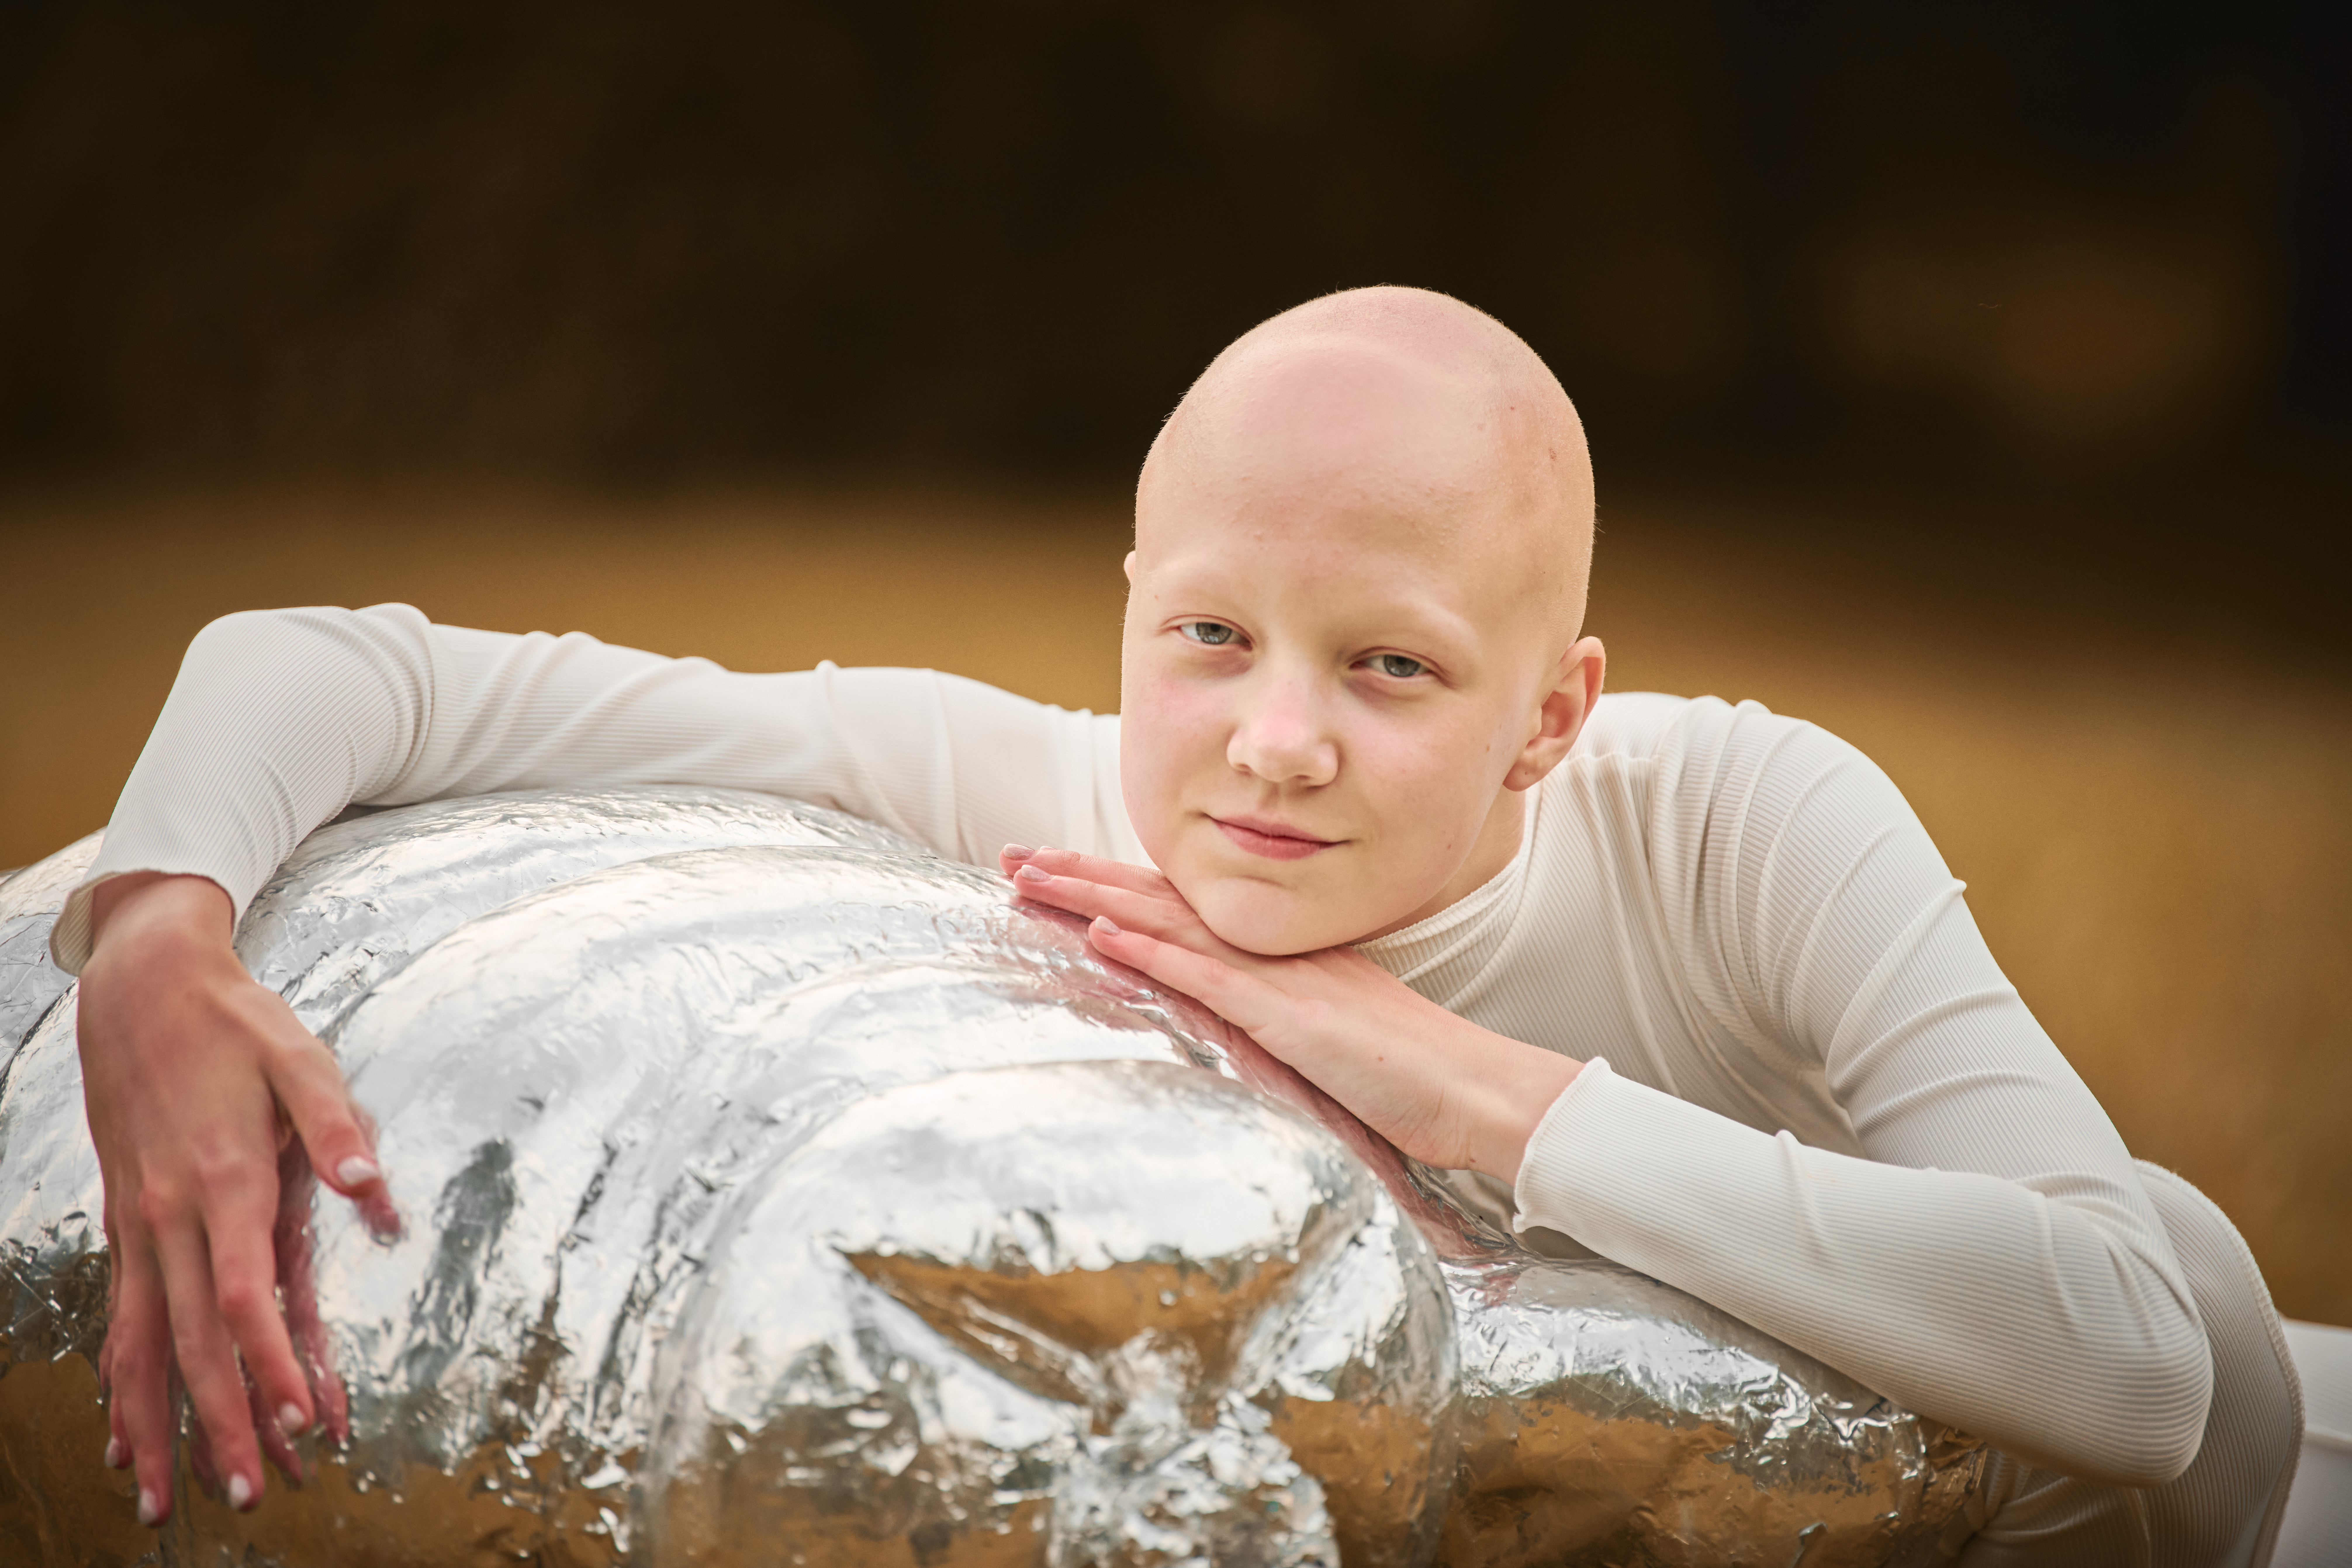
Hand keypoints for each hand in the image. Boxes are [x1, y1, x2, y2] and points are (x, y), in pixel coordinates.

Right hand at [77, 873, 399, 1525]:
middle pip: (193, 1344)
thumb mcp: (301, 1056)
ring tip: (168, 1501)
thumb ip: (336, 1126)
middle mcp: (174, 1217)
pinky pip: (120, 1320)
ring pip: (142, 1348)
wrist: (144, 988)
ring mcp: (141, 1227)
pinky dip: (122, 1384)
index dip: (272, 1364)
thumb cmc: (233, 1023)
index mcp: (226, 1182)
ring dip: (159, 1426)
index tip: (300, 1419)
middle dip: (221, 1425)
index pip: (246, 1299)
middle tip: (251, 1494)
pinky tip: (123, 1436)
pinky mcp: (127, 1225)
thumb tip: (375, 1187)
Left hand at [1000, 845, 1579, 1179]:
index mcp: (1283, 956)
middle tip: (1014, 857)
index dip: (1118, 887)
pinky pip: (1207, 978)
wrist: (1479, 1091)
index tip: (1060, 873)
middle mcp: (1274, 952)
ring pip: (1169, 923)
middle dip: (1084, 877)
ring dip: (1094, 898)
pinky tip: (1102, 935)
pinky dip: (1152, 952)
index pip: (1184, 909)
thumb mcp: (1332, 1037)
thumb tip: (1231, 1021)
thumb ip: (1281, 1021)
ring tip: (1030, 877)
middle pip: (1162, 900)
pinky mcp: (1289, 1018)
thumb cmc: (1415, 1076)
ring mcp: (1280, 980)